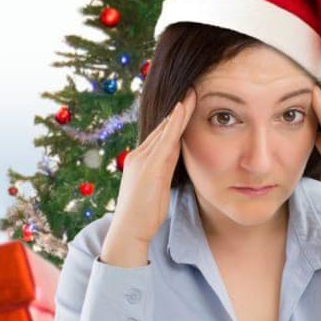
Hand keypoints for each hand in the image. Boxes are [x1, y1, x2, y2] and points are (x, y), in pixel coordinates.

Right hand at [109, 87, 196, 243]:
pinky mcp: (149, 166)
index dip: (174, 120)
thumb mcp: (156, 191)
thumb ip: (163, 174)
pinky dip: (174, 123)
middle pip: (163, 128)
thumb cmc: (143, 216)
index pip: (161, 136)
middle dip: (178, 110)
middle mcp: (140, 156)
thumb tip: (170, 166)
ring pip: (165, 130)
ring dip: (179, 111)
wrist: (128, 230)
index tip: (186, 105)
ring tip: (191, 93)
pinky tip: (182, 109)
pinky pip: (165, 140)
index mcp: (141, 161)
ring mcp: (143, 160)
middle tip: (191, 90)